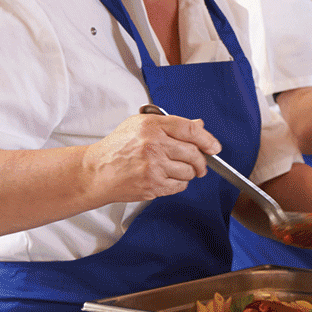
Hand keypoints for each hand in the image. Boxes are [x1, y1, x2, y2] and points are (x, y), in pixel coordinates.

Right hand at [83, 113, 220, 203]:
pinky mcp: (152, 185)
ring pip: (189, 171)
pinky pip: (179, 186)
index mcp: (152, 126)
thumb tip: (200, 125)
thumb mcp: (140, 125)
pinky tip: (167, 178)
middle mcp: (153, 145)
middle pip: (194, 153)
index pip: (190, 129)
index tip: (214, 147)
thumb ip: (171, 124)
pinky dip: (178, 184)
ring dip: (189, 173)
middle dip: (200, 161)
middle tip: (199, 164)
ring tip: (176, 169)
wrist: (96, 171)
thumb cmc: (118, 147)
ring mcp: (153, 166)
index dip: (208, 139)